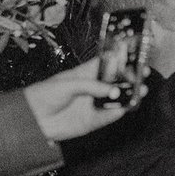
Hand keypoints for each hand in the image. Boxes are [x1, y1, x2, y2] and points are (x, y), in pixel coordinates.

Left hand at [22, 59, 143, 141]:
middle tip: (142, 74)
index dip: (119, 59)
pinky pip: (110, 115)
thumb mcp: (67, 84)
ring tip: (140, 90)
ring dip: (129, 95)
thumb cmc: (44, 95)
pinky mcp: (94, 120)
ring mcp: (94, 104)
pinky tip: (127, 106)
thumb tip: (112, 91)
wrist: (33, 119)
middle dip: (129, 78)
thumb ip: (90, 86)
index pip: (106, 64)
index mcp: (85, 74)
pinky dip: (120, 111)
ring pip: (116, 98)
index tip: (133, 56)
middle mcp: (92, 88)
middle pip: (115, 81)